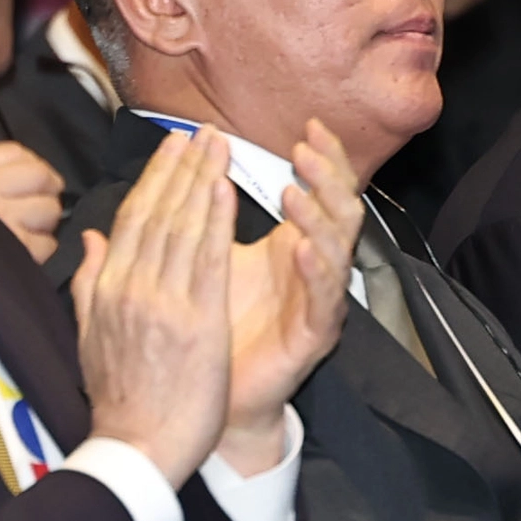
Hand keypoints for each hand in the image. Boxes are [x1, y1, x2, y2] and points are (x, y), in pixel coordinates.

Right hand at [70, 122, 238, 487]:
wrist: (136, 449)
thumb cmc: (120, 401)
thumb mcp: (89, 336)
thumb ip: (89, 283)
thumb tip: (90, 240)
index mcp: (107, 289)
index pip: (131, 220)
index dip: (153, 180)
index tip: (171, 149)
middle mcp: (130, 287)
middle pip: (157, 213)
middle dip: (180, 167)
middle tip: (200, 132)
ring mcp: (162, 302)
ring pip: (181, 227)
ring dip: (201, 180)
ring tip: (217, 145)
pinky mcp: (195, 322)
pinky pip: (206, 259)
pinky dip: (215, 220)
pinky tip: (226, 188)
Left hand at [223, 121, 357, 470]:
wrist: (212, 394)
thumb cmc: (214, 325)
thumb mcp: (206, 256)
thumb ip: (201, 212)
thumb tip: (179, 162)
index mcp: (295, 245)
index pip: (322, 190)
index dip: (323, 158)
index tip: (307, 126)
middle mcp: (316, 269)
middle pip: (342, 212)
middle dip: (327, 179)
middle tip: (304, 152)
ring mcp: (320, 302)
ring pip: (338, 252)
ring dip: (318, 219)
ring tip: (296, 195)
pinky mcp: (315, 336)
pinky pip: (326, 301)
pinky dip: (317, 273)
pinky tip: (302, 249)